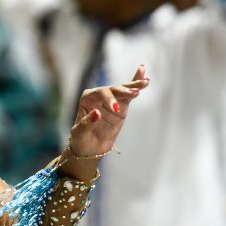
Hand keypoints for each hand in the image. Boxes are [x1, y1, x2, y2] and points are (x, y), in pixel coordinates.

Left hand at [61, 65, 148, 179]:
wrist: (90, 149)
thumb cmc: (81, 139)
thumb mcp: (79, 133)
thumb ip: (87, 123)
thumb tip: (97, 113)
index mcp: (87, 97)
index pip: (101, 93)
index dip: (109, 99)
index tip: (116, 109)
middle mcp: (99, 96)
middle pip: (113, 89)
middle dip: (124, 91)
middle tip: (134, 93)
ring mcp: (112, 100)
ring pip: (123, 90)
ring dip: (134, 85)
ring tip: (145, 81)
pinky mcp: (122, 106)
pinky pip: (129, 95)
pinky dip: (136, 85)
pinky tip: (145, 77)